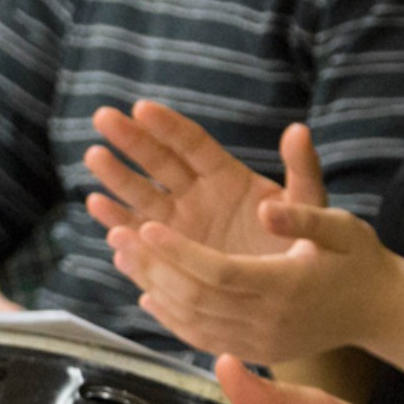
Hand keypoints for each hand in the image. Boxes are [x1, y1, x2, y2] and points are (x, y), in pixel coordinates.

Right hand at [83, 102, 325, 260]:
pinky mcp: (168, 252)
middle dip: (131, 139)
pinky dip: (118, 220)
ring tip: (94, 156)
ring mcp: (179, 223)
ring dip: (117, 176)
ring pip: (142, 194)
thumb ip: (303, 169)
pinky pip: (137, 233)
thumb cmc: (303, 245)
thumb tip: (299, 130)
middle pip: (159, 161)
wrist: (291, 296)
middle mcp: (198, 194)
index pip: (193, 145)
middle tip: (103, 117)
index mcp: (228, 177)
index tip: (142, 108)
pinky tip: (97, 205)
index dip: (168, 126)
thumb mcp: (309, 206)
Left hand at [109, 197, 398, 364]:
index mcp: (286, 286)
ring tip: (122, 255)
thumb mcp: (344, 226)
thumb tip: (264, 208)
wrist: (377, 311)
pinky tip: (147, 293)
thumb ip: (304, 214)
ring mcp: (259, 342)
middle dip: (153, 267)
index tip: (147, 226)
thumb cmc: (359, 260)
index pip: (220, 273)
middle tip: (119, 234)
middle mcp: (268, 321)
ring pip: (191, 321)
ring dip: (152, 288)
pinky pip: (201, 338)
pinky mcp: (254, 351)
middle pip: (196, 299)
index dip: (179, 253)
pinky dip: (169, 317)